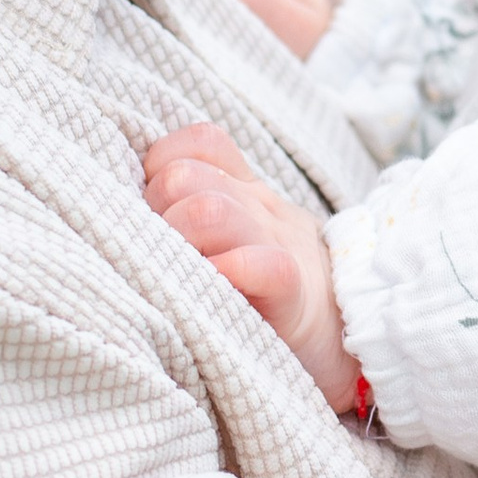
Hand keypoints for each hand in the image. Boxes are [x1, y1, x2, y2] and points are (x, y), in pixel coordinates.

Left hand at [141, 121, 363, 411]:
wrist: (354, 335)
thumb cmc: (273, 291)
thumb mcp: (244, 234)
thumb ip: (200, 209)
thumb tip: (123, 206)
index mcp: (244, 190)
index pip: (195, 143)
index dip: (162, 170)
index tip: (158, 213)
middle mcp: (259, 207)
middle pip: (183, 177)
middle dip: (156, 215)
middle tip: (161, 254)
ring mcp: (278, 244)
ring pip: (210, 212)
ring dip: (181, 242)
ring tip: (181, 274)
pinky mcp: (293, 293)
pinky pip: (259, 265)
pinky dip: (227, 273)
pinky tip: (215, 290)